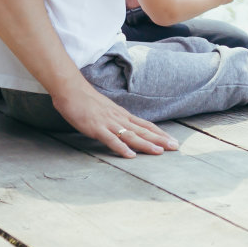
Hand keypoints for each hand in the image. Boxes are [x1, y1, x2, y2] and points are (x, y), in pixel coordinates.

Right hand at [53, 82, 177, 157]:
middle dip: (160, 139)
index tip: (172, 141)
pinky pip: (111, 139)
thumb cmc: (87, 101)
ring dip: (146, 144)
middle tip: (175, 147)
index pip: (146, 125)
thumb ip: (116, 119)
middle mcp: (120, 119)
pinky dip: (121, 148)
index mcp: (123, 115)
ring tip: (159, 152)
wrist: (72, 91)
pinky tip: (130, 155)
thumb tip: (126, 128)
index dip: (159, 133)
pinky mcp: (96, 128)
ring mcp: (109, 123)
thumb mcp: (107, 110)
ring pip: (131, 135)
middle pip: (144, 130)